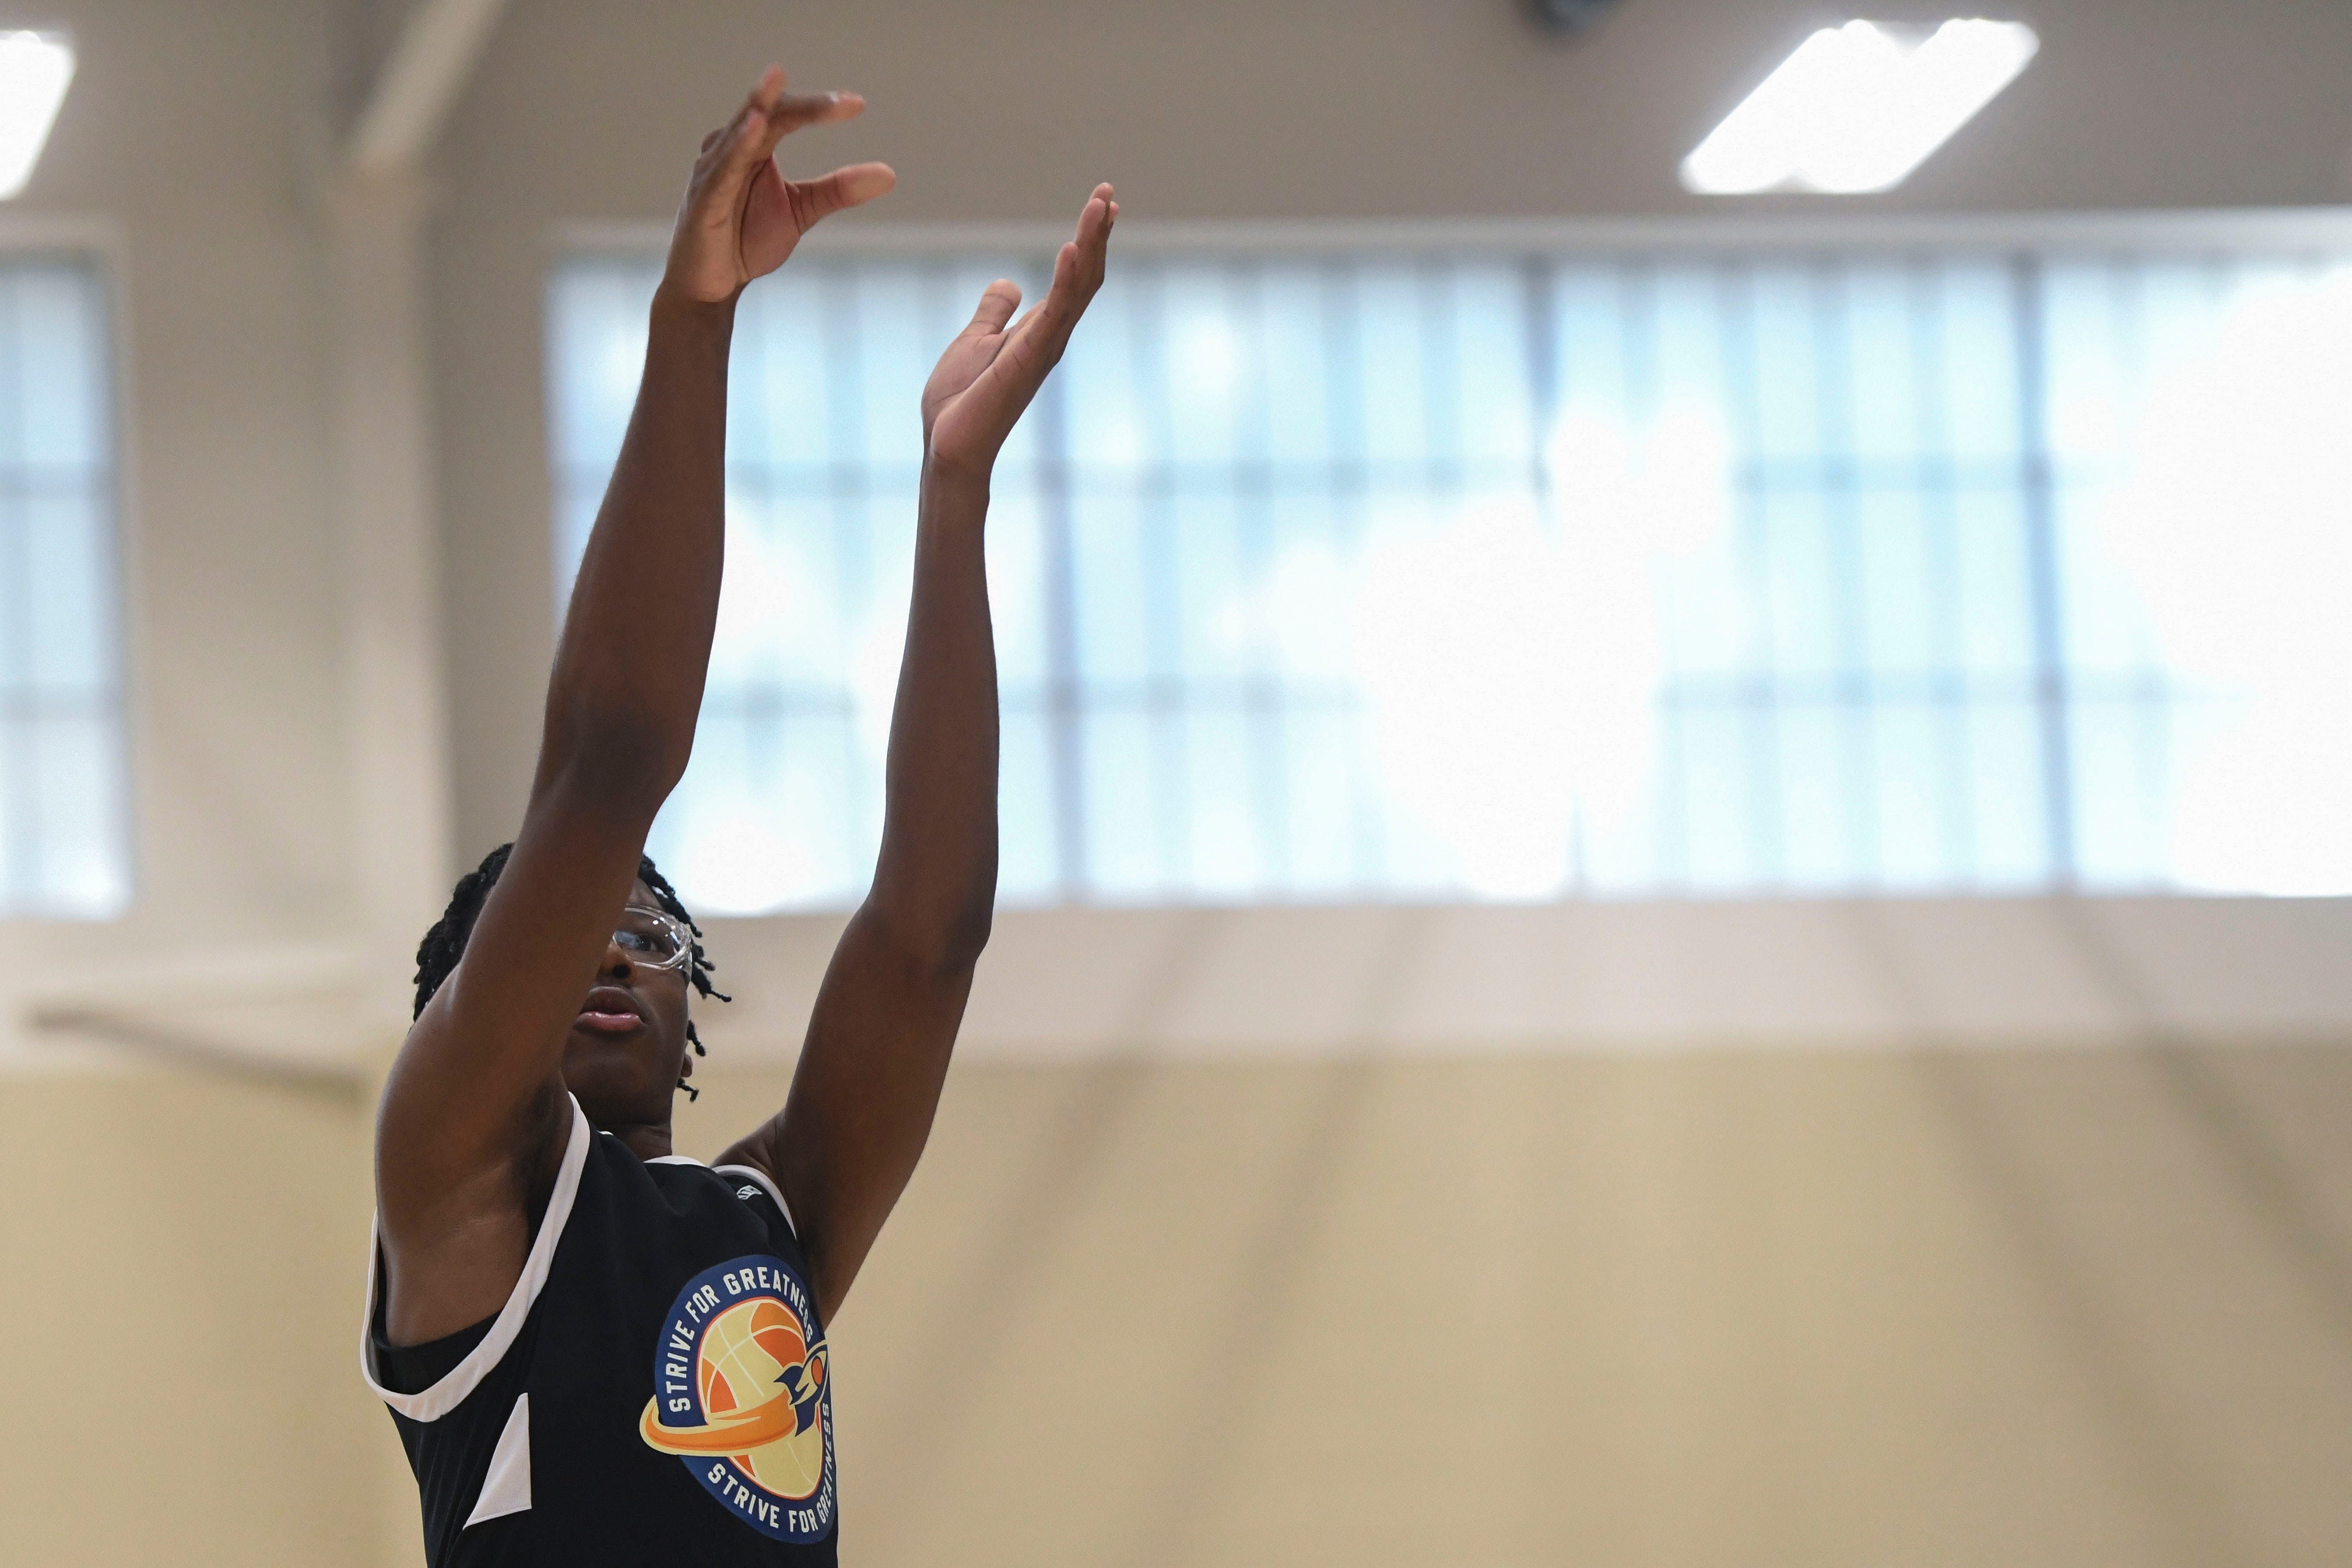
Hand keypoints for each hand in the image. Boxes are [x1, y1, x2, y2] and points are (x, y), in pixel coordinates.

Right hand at [665, 65, 895, 303]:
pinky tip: (755, 128)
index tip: (858, 105)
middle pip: (768, 113)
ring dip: (761, 107)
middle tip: (841, 102)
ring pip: (739, 132)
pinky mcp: (703, 199)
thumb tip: (890, 174)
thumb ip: (838, 190)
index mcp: (754, 145)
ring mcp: (713, 171)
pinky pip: (722, 170)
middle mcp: (730, 148)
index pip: (789, 115)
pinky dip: (737, 147)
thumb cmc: (747, 239)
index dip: (819, 108)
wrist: (712, 285)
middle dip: (804, 106)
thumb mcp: (802, 210)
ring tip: (777, 78)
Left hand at [922, 184, 1117, 478]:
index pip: (1075, 276)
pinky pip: (1055, 312)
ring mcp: (1045, 347)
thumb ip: (994, 312)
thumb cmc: (960, 401)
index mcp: (1040, 329)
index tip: (1101, 203)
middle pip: (1085, 276)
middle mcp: (1052, 336)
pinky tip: (1073, 246)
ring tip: (1100, 205)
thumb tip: (1008, 284)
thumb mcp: (975, 340)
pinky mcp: (1030, 359)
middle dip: (1098, 234)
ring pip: (1078, 287)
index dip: (1089, 239)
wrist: (948, 445)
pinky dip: (1066, 278)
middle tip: (1106, 193)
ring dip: (1090, 244)